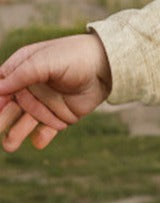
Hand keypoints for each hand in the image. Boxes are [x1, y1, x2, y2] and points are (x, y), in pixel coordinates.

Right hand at [0, 34, 112, 151]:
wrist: (106, 66)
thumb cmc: (73, 56)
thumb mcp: (45, 61)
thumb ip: (22, 74)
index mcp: (22, 70)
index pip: (2, 87)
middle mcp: (30, 88)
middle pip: (10, 107)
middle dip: (2, 119)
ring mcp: (45, 103)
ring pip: (26, 121)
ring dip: (17, 133)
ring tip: (10, 146)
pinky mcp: (61, 115)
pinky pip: (48, 129)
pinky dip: (43, 136)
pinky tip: (39, 142)